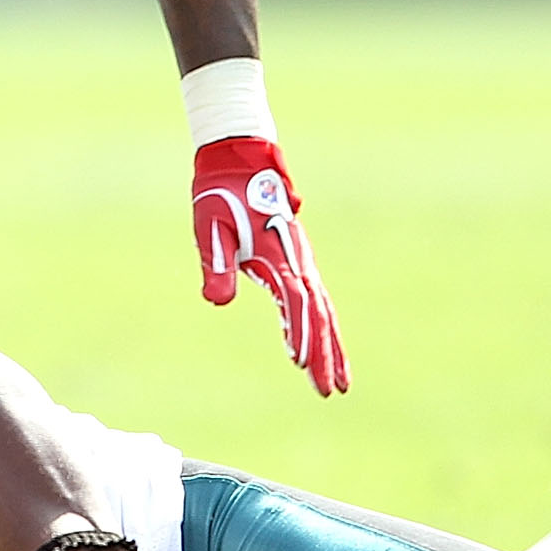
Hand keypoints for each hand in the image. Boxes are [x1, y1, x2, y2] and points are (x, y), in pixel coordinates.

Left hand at [192, 137, 346, 395]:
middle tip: (331, 390)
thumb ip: (216, 263)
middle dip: (325, 352)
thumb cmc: (221, 193)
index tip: (302, 364)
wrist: (239, 160)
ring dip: (331, 345)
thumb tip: (216, 301)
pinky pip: (316, 299)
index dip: (300, 332)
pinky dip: (323, 326)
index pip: (294, 301)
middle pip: (318, 312)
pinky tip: (322, 347)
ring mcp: (301, 260)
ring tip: (339, 382)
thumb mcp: (211, 226)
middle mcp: (297, 259)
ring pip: (323, 309)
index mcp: (276, 253)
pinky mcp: (297, 261)